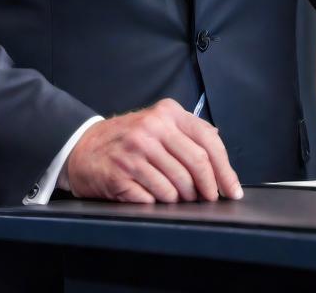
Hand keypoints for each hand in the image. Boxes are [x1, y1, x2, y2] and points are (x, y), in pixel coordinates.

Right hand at [64, 98, 242, 203]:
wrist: (83, 147)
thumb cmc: (126, 139)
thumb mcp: (157, 122)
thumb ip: (187, 131)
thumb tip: (219, 148)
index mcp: (167, 113)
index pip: (208, 141)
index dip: (225, 169)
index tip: (232, 189)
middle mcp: (152, 129)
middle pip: (197, 164)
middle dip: (209, 188)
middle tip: (209, 199)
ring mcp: (135, 151)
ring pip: (177, 186)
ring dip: (183, 199)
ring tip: (178, 197)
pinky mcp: (121, 174)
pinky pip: (154, 198)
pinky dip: (160, 203)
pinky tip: (154, 197)